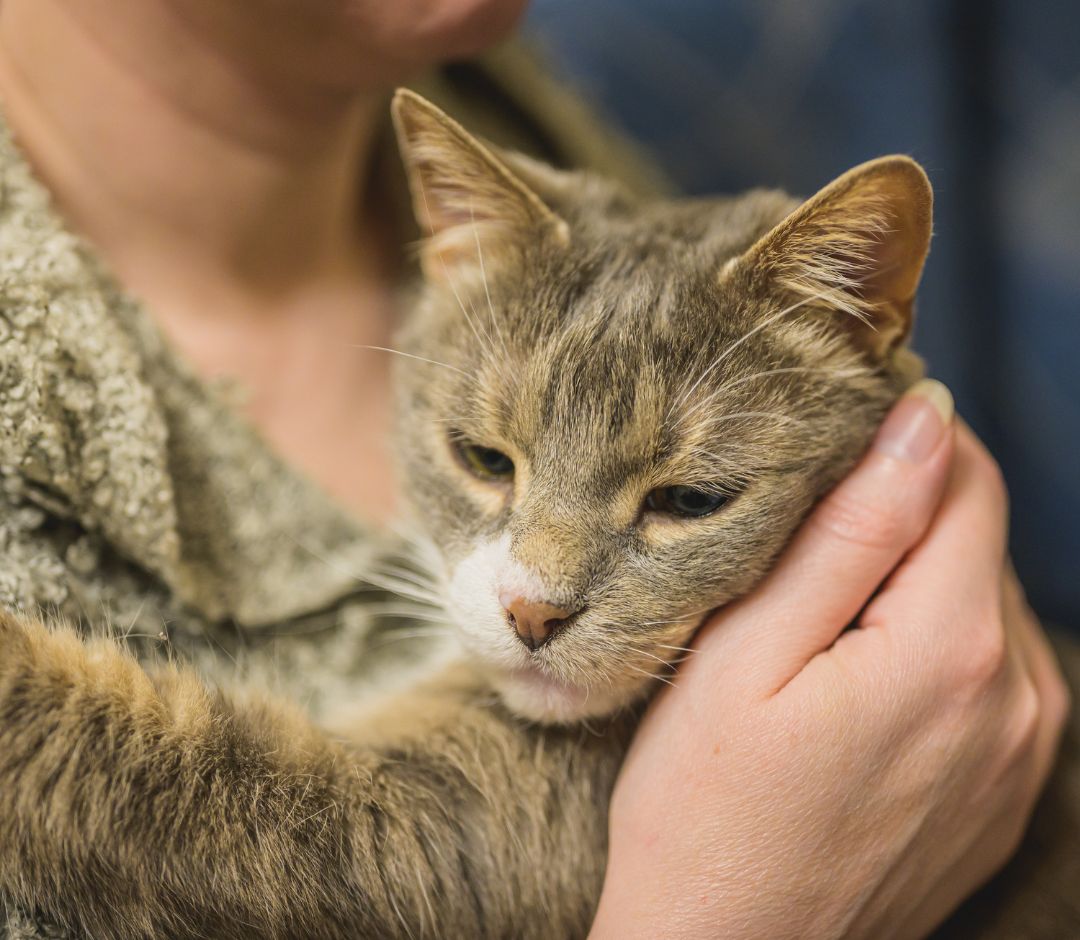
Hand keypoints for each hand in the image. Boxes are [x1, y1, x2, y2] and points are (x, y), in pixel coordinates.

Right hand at [590, 380, 1069, 939]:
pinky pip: (992, 673)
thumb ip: (849, 533)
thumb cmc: (705, 807)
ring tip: (818, 617)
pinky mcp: (1008, 791)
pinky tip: (855, 679)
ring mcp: (1023, 754)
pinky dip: (933, 645)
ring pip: (985, 603)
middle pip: (978, 540)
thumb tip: (922, 422)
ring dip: (916, 580)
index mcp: (952, 647)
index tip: (832, 438)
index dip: (905, 438)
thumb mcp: (748, 653)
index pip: (967, 480)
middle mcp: (1019, 698)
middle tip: (798, 539)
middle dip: (902, 512)